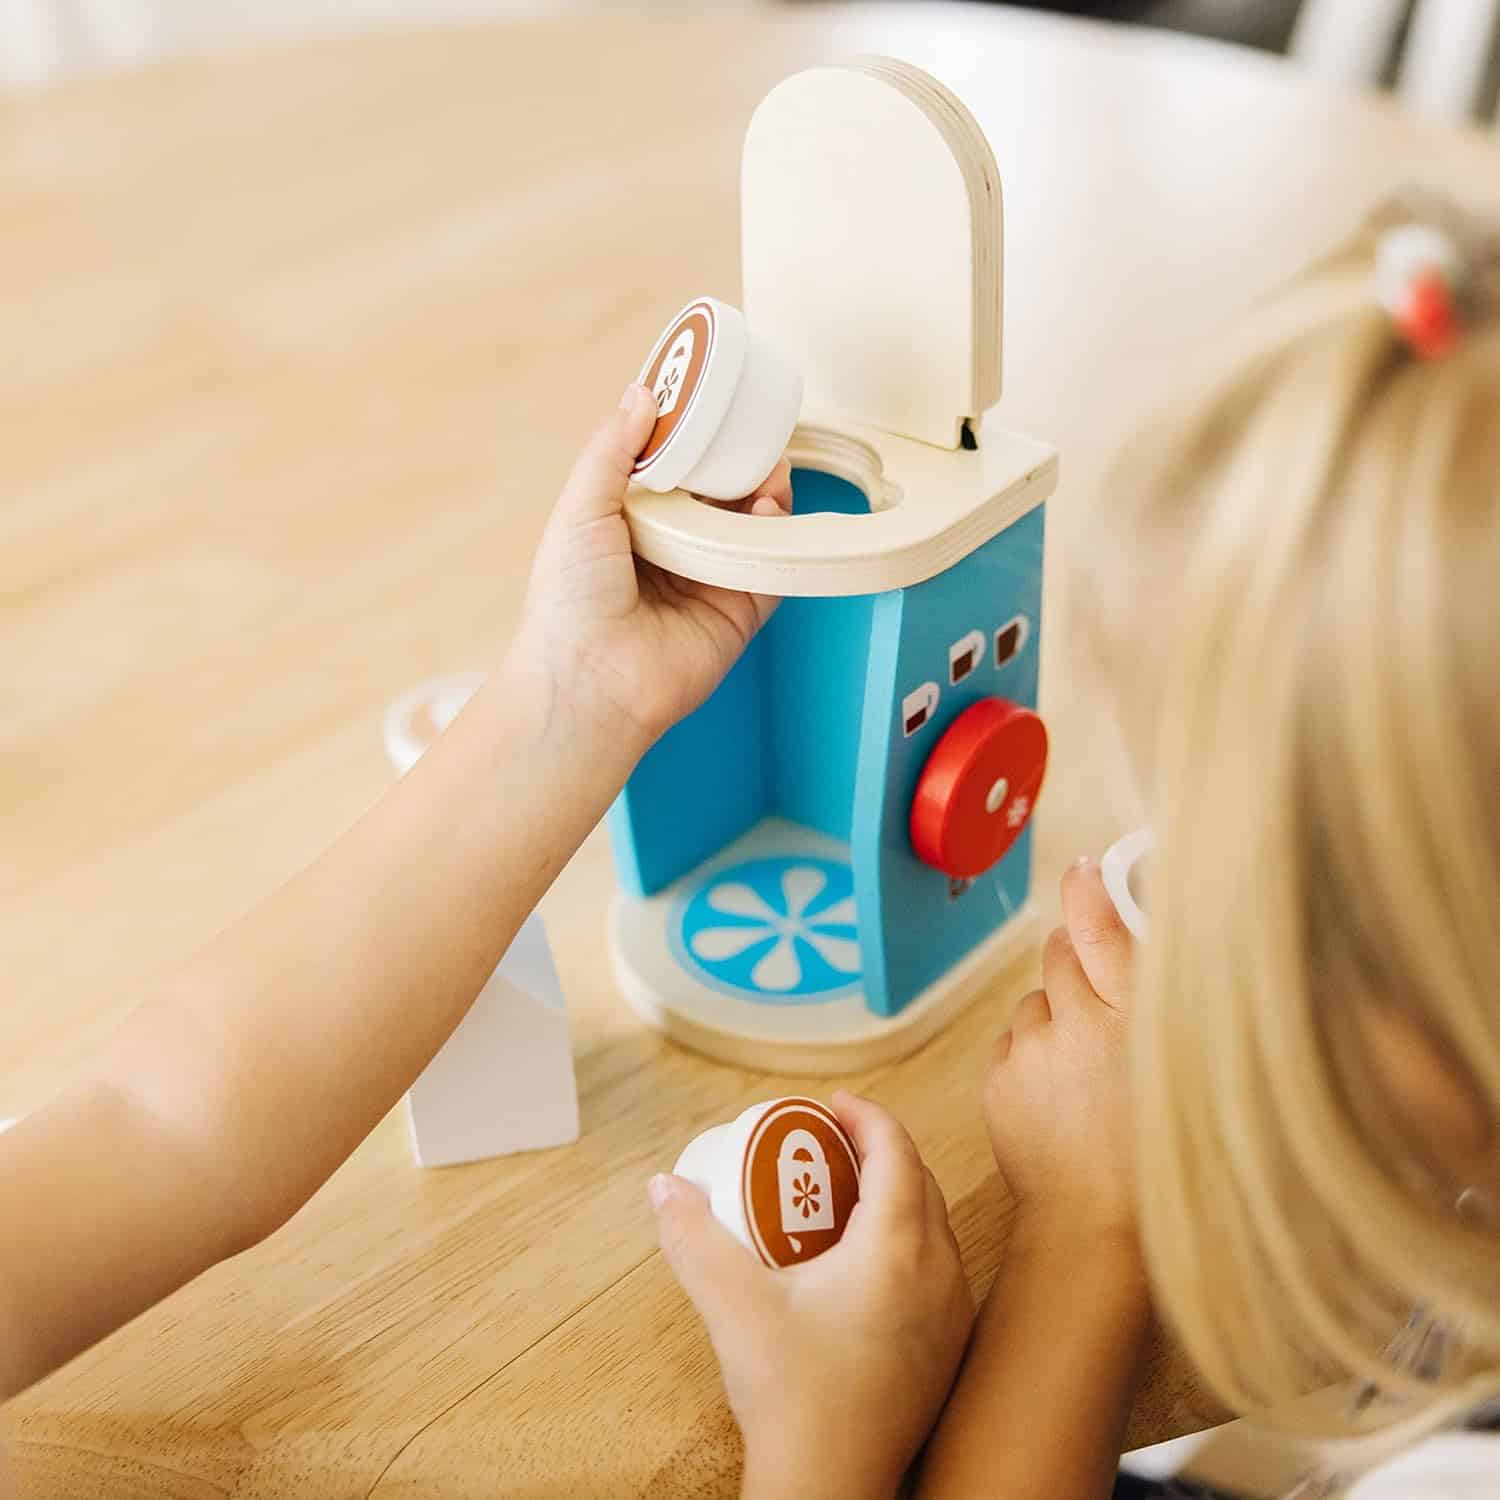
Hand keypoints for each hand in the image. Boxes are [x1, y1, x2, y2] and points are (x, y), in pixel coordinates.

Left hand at [512, 384, 791, 752]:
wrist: (589, 678)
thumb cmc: (569, 598)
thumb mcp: (581, 507)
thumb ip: (612, 449)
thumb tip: (642, 394)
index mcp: (631, 524)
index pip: (674, 472)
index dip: (695, 439)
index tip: (714, 403)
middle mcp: (673, 550)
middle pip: (720, 495)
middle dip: (739, 461)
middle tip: (754, 427)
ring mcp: (709, 581)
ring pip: (752, 526)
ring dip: (764, 492)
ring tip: (768, 465)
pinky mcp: (740, 612)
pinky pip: (771, 567)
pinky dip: (778, 537)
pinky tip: (772, 509)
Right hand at [650, 1094, 973, 1499]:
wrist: (830, 1490)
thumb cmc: (793, 1398)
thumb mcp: (732, 1306)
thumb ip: (693, 1237)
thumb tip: (666, 1186)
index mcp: (897, 1249)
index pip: (896, 1151)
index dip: (866, 1115)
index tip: (829, 1105)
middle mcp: (938, 1274)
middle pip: (920, 1182)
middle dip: (878, 1150)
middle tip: (827, 1145)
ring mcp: (950, 1316)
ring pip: (933, 1227)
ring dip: (896, 1196)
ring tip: (841, 1197)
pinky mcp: (945, 1351)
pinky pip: (936, 1268)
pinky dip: (906, 1241)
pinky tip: (861, 1263)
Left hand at [983, 857, 1137, 1253]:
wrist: (1099, 1235)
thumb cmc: (1164, 1162)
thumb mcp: (1190, 1074)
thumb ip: (1162, 1006)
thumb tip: (1140, 947)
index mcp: (1139, 1021)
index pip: (1104, 927)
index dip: (1091, 891)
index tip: (1086, 869)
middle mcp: (1080, 1025)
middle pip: (1064, 955)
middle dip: (1081, 964)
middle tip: (1105, 1007)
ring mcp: (1033, 1051)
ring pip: (1038, 1002)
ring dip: (1057, 1018)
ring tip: (1087, 1074)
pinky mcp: (999, 1078)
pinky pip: (1014, 1042)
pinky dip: (1032, 1055)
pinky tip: (1059, 1097)